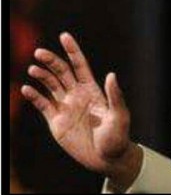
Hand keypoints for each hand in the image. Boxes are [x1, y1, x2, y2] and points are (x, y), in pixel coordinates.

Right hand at [21, 32, 141, 188]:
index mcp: (93, 90)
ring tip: (33, 69)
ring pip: (51, 85)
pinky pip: (43, 105)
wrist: (106, 158)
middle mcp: (77, 94)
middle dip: (51, 61)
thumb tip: (111, 75)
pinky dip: (34, 96)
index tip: (64, 36)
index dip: (72, 51)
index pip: (80, 65)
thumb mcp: (119, 115)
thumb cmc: (117, 137)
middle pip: (62, 72)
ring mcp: (66, 106)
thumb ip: (114, 96)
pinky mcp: (56, 121)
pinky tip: (27, 89)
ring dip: (42, 76)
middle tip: (39, 52)